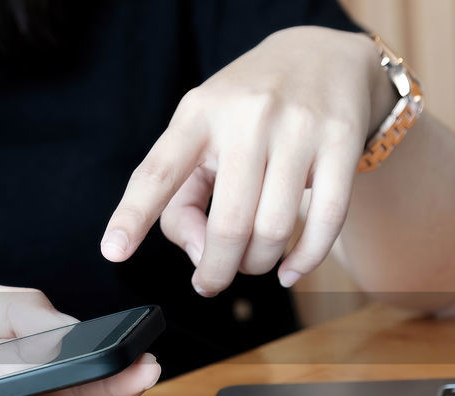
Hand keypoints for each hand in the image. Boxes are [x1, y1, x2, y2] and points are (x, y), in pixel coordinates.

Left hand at [100, 26, 394, 295]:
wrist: (320, 56)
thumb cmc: (245, 110)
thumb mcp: (200, 133)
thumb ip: (182, 197)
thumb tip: (198, 255)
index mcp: (197, 115)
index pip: (158, 171)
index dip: (133, 215)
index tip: (113, 251)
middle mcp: (246, 117)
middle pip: (227, 225)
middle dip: (217, 269)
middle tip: (212, 280)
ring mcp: (298, 128)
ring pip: (273, 229)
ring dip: (257, 264)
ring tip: (252, 261)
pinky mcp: (341, 141)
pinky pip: (325, 220)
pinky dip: (304, 260)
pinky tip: (289, 270)